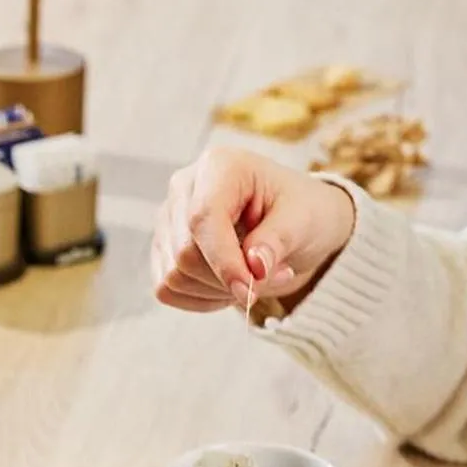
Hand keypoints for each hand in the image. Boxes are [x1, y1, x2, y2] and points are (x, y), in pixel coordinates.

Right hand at [152, 148, 355, 313]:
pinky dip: (199, 298)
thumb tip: (254, 268)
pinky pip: (167, 289)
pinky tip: (228, 287)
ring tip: (252, 279)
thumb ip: (276, 241)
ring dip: (216, 291)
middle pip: (184, 253)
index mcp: (219, 167)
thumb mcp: (302, 220)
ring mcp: (168, 219)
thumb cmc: (301, 211)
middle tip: (268, 278)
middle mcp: (184, 188)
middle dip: (226, 280)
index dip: (223, 261)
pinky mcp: (163, 248)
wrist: (294, 221)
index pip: (202, 218)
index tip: (249, 291)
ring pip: (174, 275)